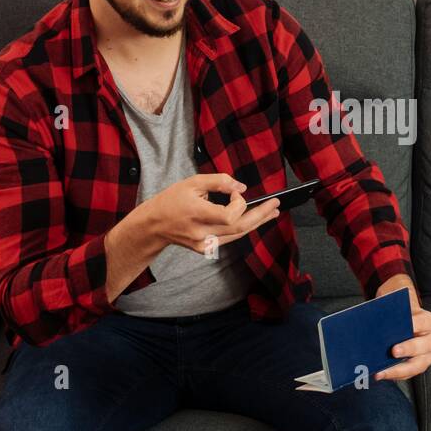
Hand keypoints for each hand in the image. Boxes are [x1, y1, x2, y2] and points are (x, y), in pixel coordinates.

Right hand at [139, 173, 280, 254]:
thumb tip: (242, 187)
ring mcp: (205, 244)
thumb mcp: (192, 183)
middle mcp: (202, 233)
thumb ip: (218, 182)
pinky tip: (254, 220)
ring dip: (257, 222)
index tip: (234, 192)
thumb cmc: (171, 201)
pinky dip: (242, 227)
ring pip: (238, 235)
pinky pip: (230, 238)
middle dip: (260, 215)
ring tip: (272, 212)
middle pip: (239, 228)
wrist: (154, 225)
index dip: (239, 203)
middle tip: (276, 205)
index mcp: (197, 214)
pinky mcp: (206, 248)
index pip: (229, 216)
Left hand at [372, 274, 430, 381]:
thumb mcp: (396, 300)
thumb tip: (378, 311)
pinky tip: (381, 374)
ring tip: (382, 371)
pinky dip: (394, 375)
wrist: (404, 322)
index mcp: (429, 321)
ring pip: (418, 365)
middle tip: (393, 351)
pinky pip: (407, 374)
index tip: (405, 327)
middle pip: (424, 346)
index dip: (415, 325)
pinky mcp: (418, 367)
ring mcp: (428, 355)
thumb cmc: (400, 312)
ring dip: (399, 369)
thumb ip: (391, 302)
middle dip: (408, 349)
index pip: (424, 322)